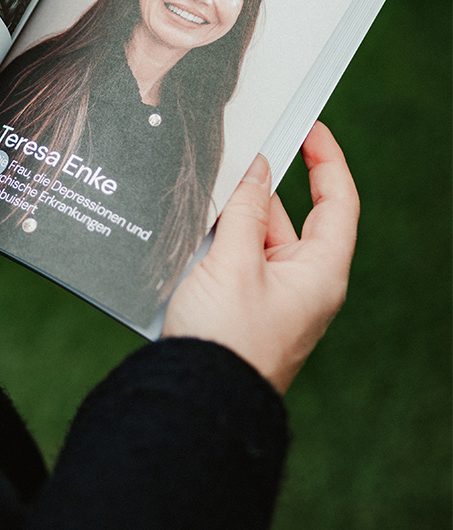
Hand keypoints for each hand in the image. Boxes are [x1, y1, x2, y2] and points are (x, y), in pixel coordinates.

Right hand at [162, 122, 358, 394]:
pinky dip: (219, 241)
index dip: (327, 160)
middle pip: (291, 217)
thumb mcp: (233, 263)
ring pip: (257, 238)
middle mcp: (303, 283)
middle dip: (261, 189)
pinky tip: (192, 231)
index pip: (338, 202)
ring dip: (233, 218)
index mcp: (319, 272)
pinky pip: (237, 261)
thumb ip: (246, 210)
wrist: (197, 403)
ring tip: (203, 198)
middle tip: (233, 157)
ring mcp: (273, 297)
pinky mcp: (245, 308)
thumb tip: (258, 168)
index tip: (309, 126)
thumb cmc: (225, 339)